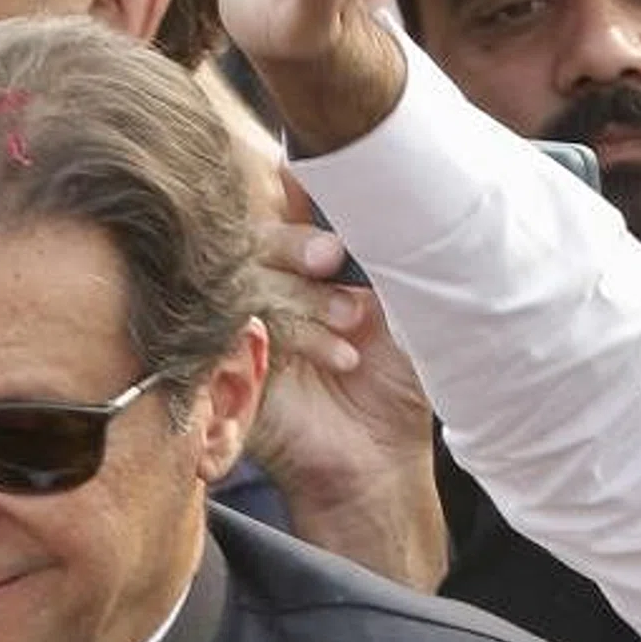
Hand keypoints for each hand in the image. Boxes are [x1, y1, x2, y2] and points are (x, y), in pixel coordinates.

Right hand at [249, 177, 445, 588]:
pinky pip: (247, 332)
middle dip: (295, 241)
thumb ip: (386, 251)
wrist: (380, 462)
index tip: (311, 178)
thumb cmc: (398, 383)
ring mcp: (249, 325)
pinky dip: (298, 337)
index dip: (297, 188)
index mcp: (309, 260)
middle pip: (256, 237)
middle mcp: (273, 286)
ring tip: (354, 324)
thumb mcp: (406, 305)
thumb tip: (382, 187)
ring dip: (305, 298)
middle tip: (331, 257)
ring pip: (250, 282)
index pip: (286, 207)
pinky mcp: (234, 367)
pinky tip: (341, 358)